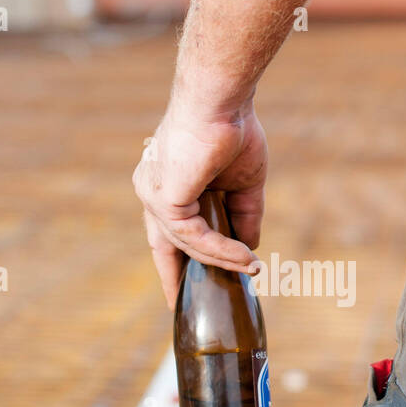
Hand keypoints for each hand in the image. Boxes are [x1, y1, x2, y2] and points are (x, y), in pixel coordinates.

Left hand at [132, 99, 266, 308]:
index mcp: (167, 184)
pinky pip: (194, 237)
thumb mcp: (244, 184)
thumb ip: (244, 218)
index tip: (184, 285)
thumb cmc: (233, 130)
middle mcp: (152, 191)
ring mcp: (155, 196)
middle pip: (161, 245)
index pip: (166, 230)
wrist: (223, 101)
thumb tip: (249, 252)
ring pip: (187, 244)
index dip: (175, 259)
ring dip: (221, 260)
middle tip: (180, 305)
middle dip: (171, 276)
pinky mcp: (165, 199)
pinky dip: (221, 249)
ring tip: (252, 268)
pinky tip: (244, 257)